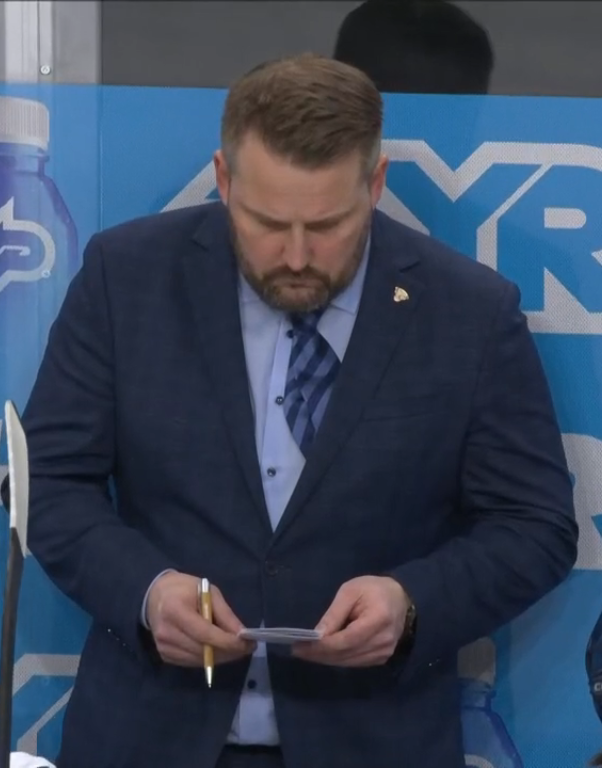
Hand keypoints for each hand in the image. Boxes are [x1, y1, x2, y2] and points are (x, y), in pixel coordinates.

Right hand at [147, 572, 255, 666]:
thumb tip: (242, 634)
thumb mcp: (208, 592)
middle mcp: (166, 631)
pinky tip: (217, 649)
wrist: (155, 595)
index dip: (227, 642)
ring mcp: (163, 646)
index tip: (247, 644)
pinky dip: (208, 658)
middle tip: (248, 648)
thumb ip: (225, 613)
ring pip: (199, 660)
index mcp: (175, 610)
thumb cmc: (185, 589)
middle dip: (229, 652)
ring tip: (235, 649)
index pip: (205, 633)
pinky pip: (191, 663)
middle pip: (203, 650)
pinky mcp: (164, 655)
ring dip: (221, 657)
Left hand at [292, 576, 409, 666]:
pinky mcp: (382, 658)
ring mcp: (385, 652)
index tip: (300, 645)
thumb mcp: (351, 591)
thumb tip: (317, 635)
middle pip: (345, 655)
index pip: (345, 641)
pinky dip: (338, 659)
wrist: (401, 598)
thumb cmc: (373, 589)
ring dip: (326, 659)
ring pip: (349, 662)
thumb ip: (335, 614)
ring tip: (307, 653)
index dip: (321, 646)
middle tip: (297, 651)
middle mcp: (383, 641)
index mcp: (377, 619)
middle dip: (319, 654)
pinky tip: (324, 654)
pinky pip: (356, 662)